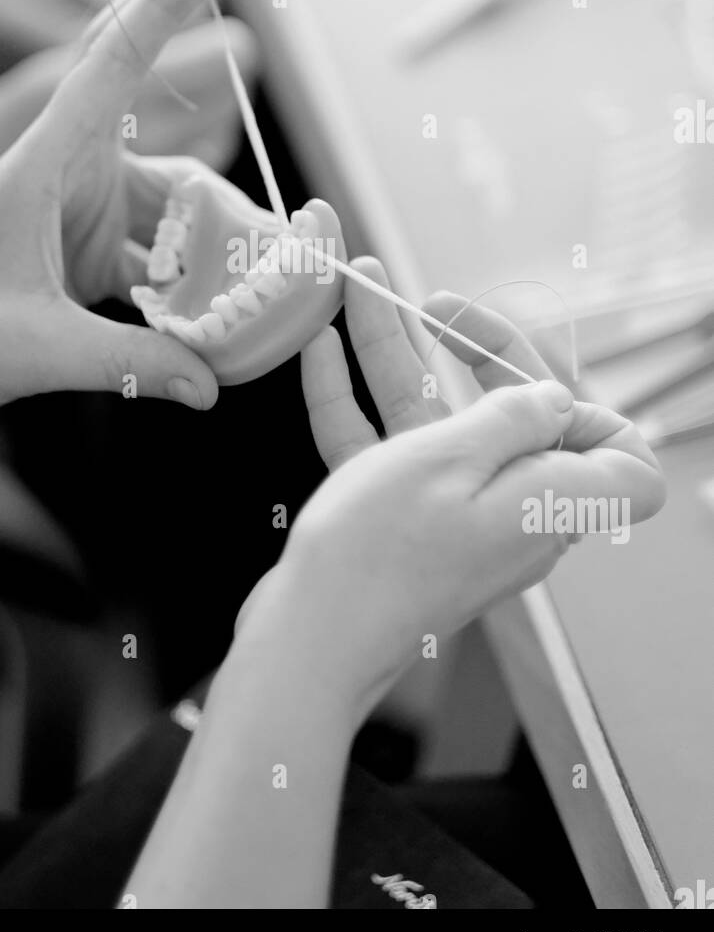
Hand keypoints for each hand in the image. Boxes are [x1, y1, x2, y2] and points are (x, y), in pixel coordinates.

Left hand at [0, 0, 250, 451]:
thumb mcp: (32, 345)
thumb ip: (128, 361)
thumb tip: (212, 383)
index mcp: (48, 158)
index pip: (118, 56)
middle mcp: (74, 176)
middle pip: (181, 171)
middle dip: (235, 214)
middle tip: (288, 248)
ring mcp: (87, 218)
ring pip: (180, 225)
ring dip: (218, 265)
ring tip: (258, 308)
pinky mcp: (91, 261)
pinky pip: (163, 267)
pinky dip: (191, 297)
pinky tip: (214, 335)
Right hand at [236, 259, 665, 725]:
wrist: (306, 641)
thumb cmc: (379, 553)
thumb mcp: (451, 458)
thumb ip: (511, 417)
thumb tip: (552, 400)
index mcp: (549, 500)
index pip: (625, 461)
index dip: (599, 413)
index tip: (539, 379)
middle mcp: (511, 511)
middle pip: (515, 418)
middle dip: (470, 349)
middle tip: (429, 302)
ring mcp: (453, 518)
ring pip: (437, 422)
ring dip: (395, 357)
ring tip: (358, 291)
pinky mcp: (401, 525)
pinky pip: (390, 450)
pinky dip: (359, 402)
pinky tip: (320, 352)